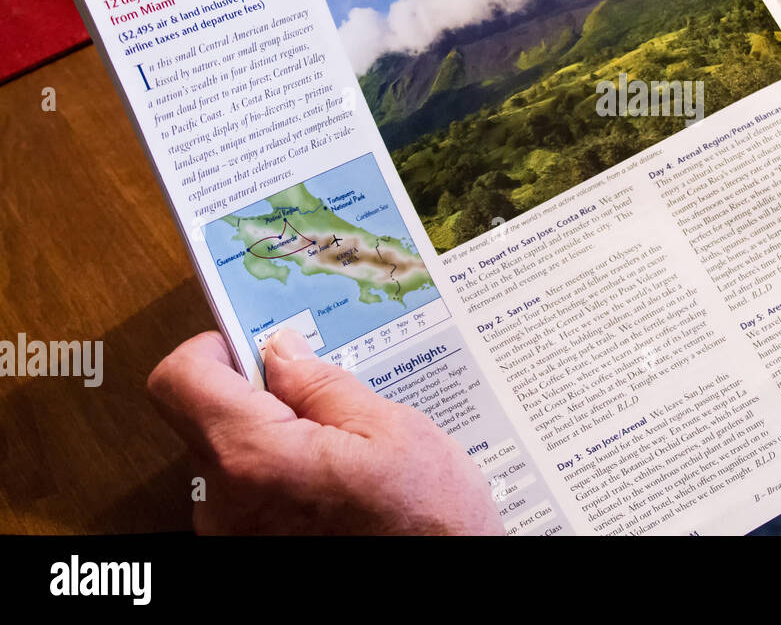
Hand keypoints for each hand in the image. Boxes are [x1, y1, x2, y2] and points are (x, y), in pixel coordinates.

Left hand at [147, 329, 503, 534]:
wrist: (446, 591)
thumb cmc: (427, 525)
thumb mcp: (388, 429)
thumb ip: (321, 384)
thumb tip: (282, 351)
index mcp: (255, 460)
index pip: (179, 380)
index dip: (212, 349)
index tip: (248, 344)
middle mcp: (226, 505)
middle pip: (203, 418)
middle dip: (255, 397)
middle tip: (318, 398)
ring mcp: (232, 538)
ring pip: (226, 458)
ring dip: (272, 440)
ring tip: (338, 451)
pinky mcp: (247, 556)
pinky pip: (244, 495)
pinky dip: (278, 477)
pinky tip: (331, 484)